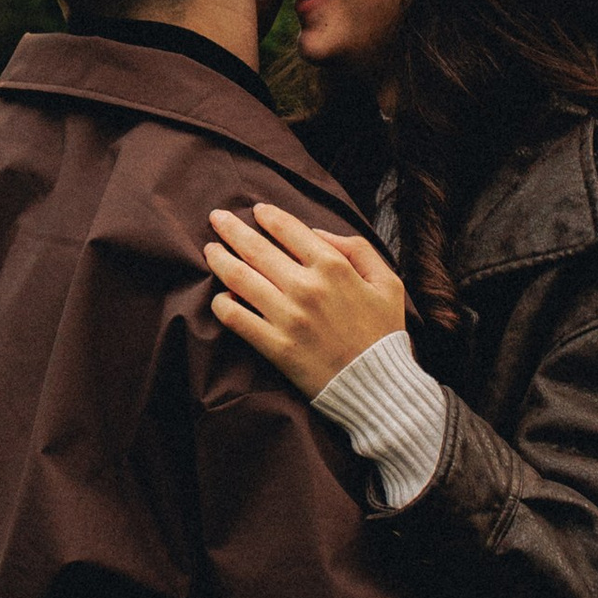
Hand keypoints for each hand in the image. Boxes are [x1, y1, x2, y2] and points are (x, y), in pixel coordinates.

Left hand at [205, 201, 406, 395]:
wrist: (378, 386)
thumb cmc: (383, 333)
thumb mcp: (387, 282)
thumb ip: (356, 248)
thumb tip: (317, 232)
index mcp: (334, 267)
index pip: (289, 229)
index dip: (268, 216)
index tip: (257, 211)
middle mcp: (306, 287)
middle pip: (256, 248)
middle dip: (231, 228)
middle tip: (216, 217)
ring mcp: (288, 317)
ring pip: (239, 278)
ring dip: (219, 259)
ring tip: (210, 250)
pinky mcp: (275, 346)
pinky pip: (236, 319)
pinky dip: (222, 304)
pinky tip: (220, 296)